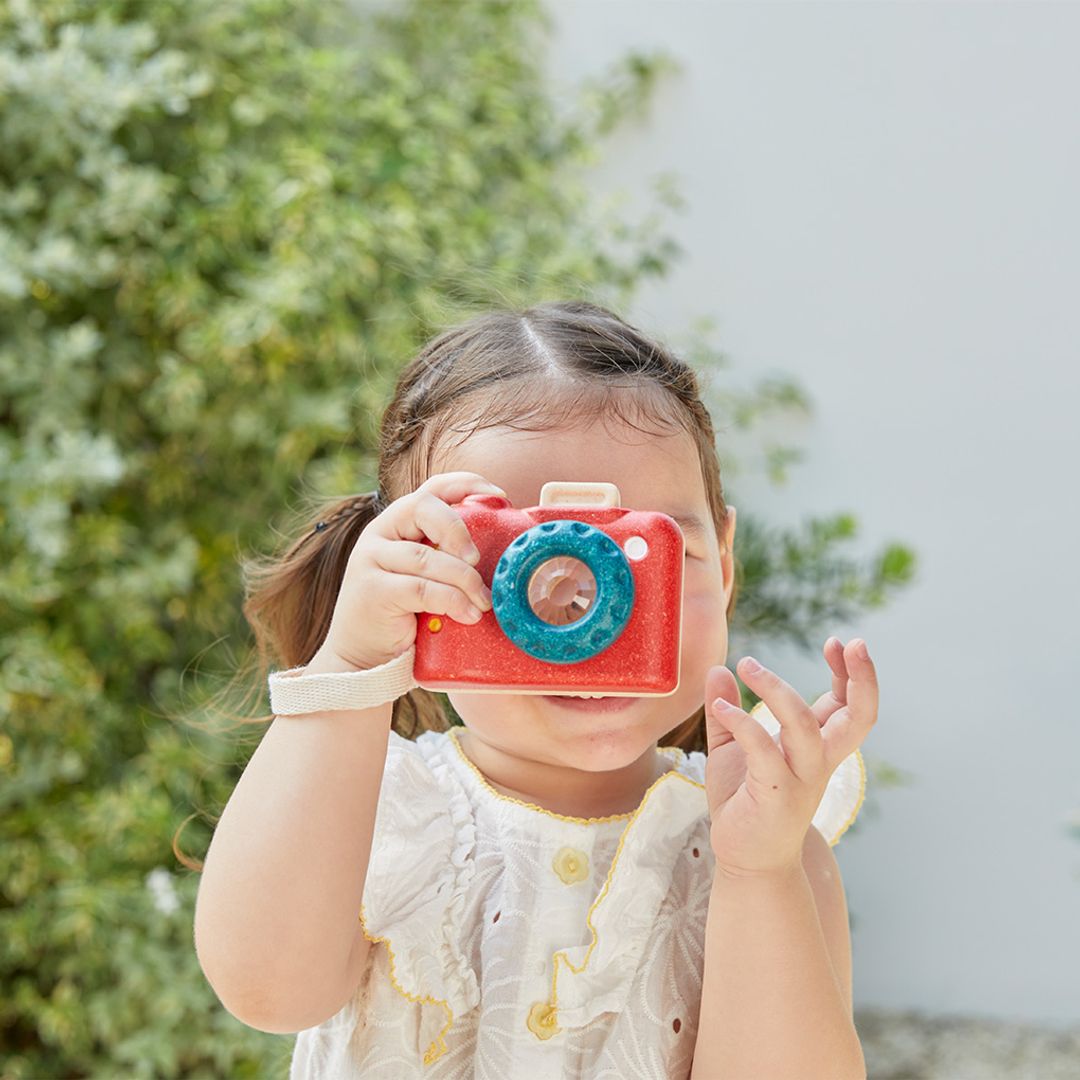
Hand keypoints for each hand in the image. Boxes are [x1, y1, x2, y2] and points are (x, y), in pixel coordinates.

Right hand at [318, 471, 504, 671]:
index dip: (466, 484)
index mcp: (398, 523)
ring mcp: (370, 560)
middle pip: (422, 507)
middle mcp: (380, 533)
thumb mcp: (428, 577)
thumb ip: (449, 557)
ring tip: (483, 602)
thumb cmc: (406, 615)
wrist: (363, 659)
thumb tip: (504, 550)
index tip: (499, 496)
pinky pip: (421, 589)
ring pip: (426, 556)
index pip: (431, 488)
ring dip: (463, 579)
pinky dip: (451, 601)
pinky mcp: (372, 590)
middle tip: (477, 559)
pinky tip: (468, 615)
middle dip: (457, 529)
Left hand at [701, 637, 877, 877]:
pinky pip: (764, 750)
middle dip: (861, 679)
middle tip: (849, 642)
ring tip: (747, 664)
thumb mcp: (733, 746)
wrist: (745, 858)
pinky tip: (720, 707)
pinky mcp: (775, 793)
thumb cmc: (744, 801)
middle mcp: (818, 761)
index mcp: (817, 747)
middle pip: (858, 718)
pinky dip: (742, 723)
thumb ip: (728, 708)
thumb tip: (718, 670)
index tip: (840, 642)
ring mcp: (800, 778)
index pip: (850, 706)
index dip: (853, 674)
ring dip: (777, 689)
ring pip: (804, 725)